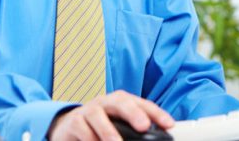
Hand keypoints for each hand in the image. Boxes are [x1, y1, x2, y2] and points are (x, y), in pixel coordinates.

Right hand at [48, 90, 173, 140]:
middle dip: (134, 113)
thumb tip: (155, 137)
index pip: (142, 103)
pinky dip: (90, 139)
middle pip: (121, 101)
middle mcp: (107, 102)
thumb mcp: (119, 125)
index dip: (156, 113)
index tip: (169, 125)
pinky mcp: (74, 121)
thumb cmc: (100, 126)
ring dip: (108, 131)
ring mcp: (89, 109)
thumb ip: (134, 130)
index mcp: (122, 101)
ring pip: (98, 115)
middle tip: (144, 127)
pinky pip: (82, 129)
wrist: (70, 126)